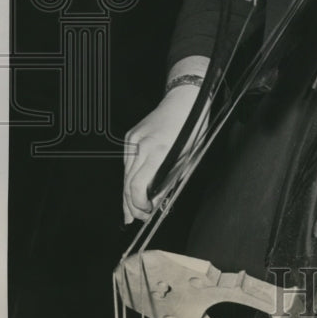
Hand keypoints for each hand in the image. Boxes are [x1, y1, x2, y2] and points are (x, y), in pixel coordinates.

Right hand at [123, 85, 205, 222]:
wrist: (183, 99)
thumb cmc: (191, 126)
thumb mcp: (187, 157)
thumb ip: (169, 180)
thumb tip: (155, 200)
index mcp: (159, 151)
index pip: (138, 186)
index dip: (139, 204)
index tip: (146, 213)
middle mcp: (142, 145)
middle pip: (128, 183)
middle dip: (131, 204)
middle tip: (136, 218)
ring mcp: (133, 140)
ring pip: (125, 174)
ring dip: (127, 193)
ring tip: (130, 210)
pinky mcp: (130, 136)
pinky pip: (127, 162)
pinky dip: (129, 176)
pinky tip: (131, 188)